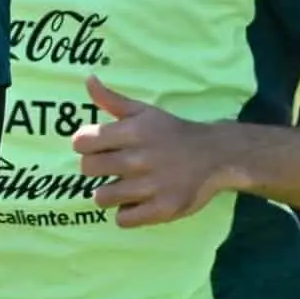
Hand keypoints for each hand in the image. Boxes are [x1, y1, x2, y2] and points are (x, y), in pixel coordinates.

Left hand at [73, 75, 242, 227]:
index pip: (82, 142)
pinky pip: (123, 219)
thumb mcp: (144, 112)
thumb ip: (112, 100)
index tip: (98, 147)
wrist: (216, 155)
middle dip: (96, 169)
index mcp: (134, 131)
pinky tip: (136, 202)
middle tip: (112, 168)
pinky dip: (126, 213)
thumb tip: (88, 79)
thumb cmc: (173, 132)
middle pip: (88, 170)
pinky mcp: (162, 209)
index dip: (86, 145)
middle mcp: (140, 159)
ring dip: (109, 193)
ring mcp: (152, 186)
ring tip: (124, 187)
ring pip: (102, 197)